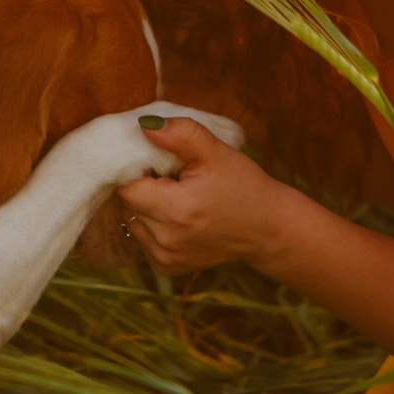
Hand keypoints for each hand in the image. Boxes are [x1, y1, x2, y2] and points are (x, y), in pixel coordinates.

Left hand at [116, 116, 287, 274]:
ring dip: (147, 206)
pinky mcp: (167, 266)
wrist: (267, 229)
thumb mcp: (216, 152)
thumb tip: (144, 127)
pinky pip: (144, 239)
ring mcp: (165, 257)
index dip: (137, 169)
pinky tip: (180, 218)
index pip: (126, 185)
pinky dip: (154, 226)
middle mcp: (164, 239)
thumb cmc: (243, 186)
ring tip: (179, 198)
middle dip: (143, 186)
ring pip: (132, 221)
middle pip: (128, 203)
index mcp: (174, 210)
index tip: (160, 163)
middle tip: (174, 178)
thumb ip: (180, 134)